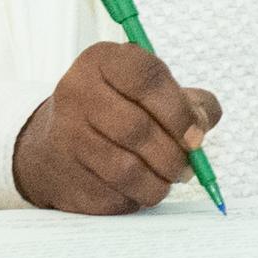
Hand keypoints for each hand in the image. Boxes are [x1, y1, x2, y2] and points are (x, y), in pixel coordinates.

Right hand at [13, 41, 223, 213]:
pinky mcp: (63, 176)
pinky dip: (137, 196)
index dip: (180, 110)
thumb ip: (190, 102)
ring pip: (126, 169)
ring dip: (159, 181)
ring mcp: (65, 135)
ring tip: (169, 178)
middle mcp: (76, 92)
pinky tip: (140, 187)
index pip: (147, 77)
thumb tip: (202, 124)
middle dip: (174, 154)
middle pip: (137, 128)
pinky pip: (113, 195)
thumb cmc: (118, 113)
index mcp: (102, 60)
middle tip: (188, 166)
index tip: (197, 135)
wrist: (56, 146)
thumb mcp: (150, 92)